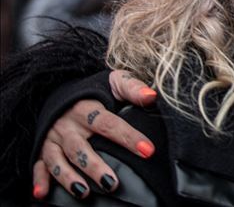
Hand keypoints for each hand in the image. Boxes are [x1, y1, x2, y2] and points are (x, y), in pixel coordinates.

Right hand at [32, 70, 156, 200]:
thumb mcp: (114, 82)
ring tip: (84, 192)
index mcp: (87, 108)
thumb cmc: (95, 91)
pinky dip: (39, 180)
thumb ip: (133, 89)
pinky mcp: (42, 148)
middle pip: (80, 148)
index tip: (148, 151)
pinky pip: (38, 166)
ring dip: (69, 177)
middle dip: (94, 166)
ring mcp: (53, 138)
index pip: (109, 124)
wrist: (63, 90)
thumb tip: (151, 96)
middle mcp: (68, 125)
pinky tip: (42, 194)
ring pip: (58, 160)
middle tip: (112, 183)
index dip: (129, 137)